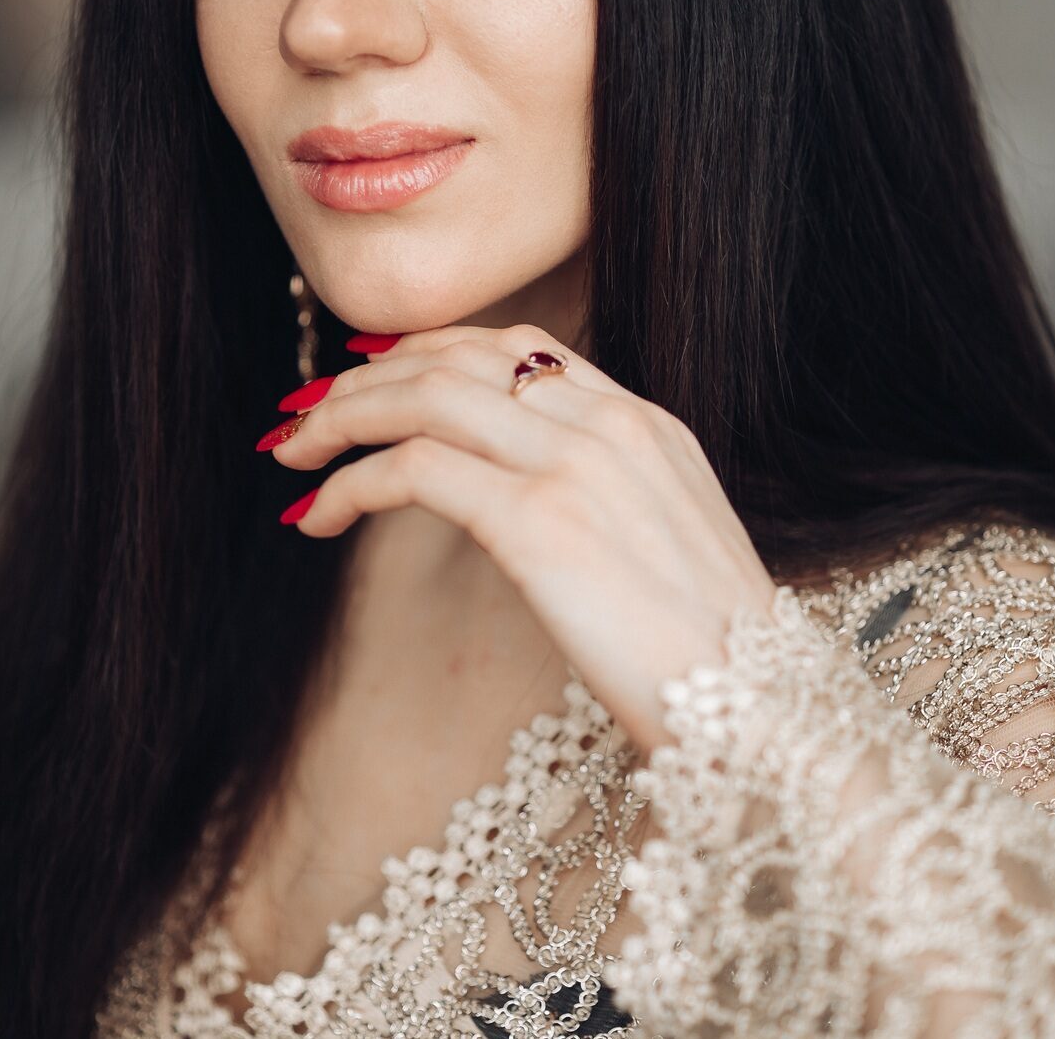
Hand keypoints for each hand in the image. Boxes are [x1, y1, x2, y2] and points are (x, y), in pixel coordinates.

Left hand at [259, 323, 779, 752]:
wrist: (762, 710)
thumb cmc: (713, 652)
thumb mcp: (669, 539)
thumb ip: (604, 493)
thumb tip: (517, 494)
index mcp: (644, 422)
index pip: (519, 344)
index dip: (431, 348)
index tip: (373, 370)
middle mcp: (609, 424)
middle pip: (457, 359)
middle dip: (366, 378)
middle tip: (306, 414)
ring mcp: (576, 465)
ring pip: (424, 398)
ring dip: (341, 418)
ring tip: (292, 454)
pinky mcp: (540, 522)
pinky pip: (413, 472)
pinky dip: (350, 484)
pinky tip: (319, 516)